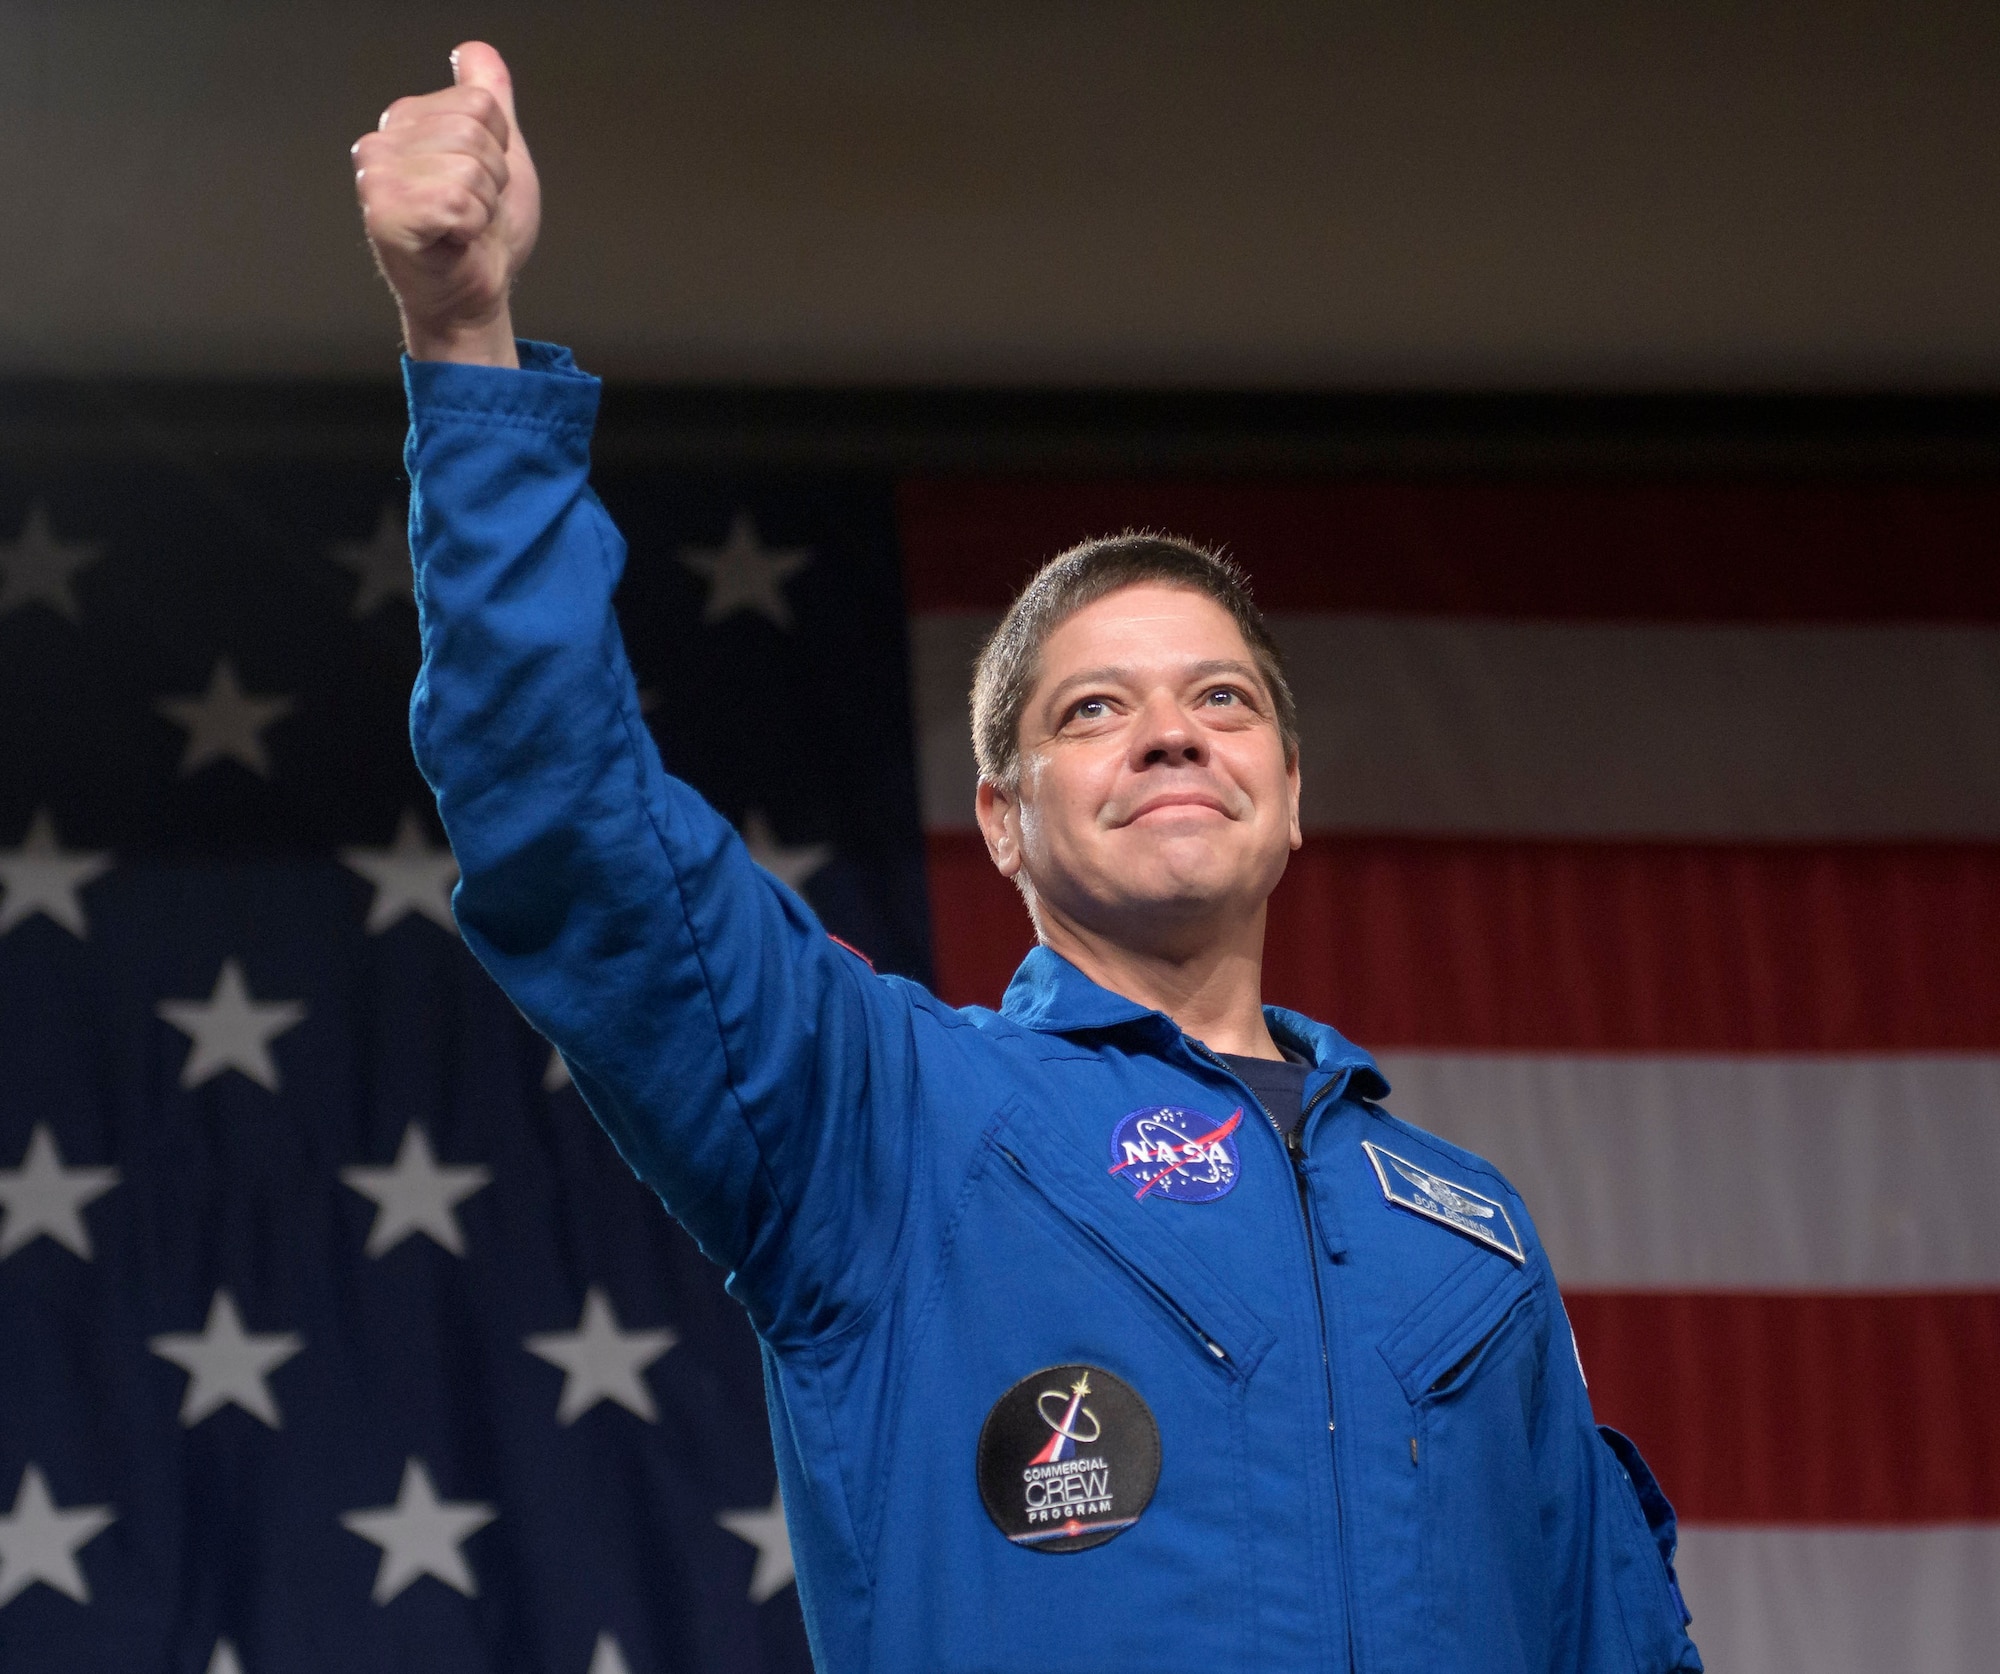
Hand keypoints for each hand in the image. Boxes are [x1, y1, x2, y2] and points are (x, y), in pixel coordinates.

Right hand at [352, 41, 539, 365]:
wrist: (473, 297)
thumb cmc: (480, 238)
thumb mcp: (499, 156)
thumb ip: (489, 99)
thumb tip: (475, 52)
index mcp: (405, 121)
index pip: (481, 103)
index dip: (499, 150)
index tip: (478, 184)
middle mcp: (382, 142)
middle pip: (475, 131)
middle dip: (493, 180)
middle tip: (471, 211)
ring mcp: (376, 176)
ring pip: (469, 166)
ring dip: (483, 206)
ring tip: (462, 226)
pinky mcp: (384, 212)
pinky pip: (458, 201)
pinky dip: (471, 228)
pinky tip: (452, 240)